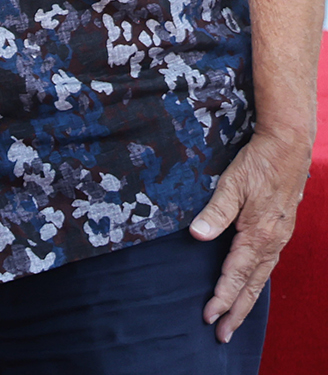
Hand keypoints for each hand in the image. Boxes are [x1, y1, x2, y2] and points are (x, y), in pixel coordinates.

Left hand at [191, 125, 311, 341]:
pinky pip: (266, 267)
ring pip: (261, 279)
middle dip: (236, 312)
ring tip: (234, 321)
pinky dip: (256, 284)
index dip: (221, 297)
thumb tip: (196, 235)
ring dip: (246, 302)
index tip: (208, 316)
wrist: (288, 149)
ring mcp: (278, 239)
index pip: (236, 275)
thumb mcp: (231, 184)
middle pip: (252, 286)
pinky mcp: (279, 232)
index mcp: (259, 235)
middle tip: (222, 336)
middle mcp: (272, 243)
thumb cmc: (257, 164)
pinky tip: (249, 290)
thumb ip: (215, 212)